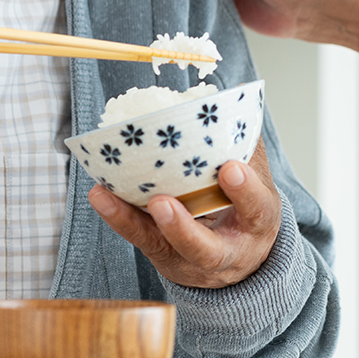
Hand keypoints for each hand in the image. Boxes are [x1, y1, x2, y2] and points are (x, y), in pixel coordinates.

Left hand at [89, 138, 282, 287]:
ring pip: (164, 247)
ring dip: (133, 222)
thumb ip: (248, 147)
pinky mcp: (164, 255)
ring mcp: (192, 259)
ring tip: (107, 196)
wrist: (241, 260)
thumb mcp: (260, 183)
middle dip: (183, 228)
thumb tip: (238, 97)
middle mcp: (226, 251)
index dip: (245, 191)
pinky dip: (118, 216)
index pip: (256, 209)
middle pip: (206, 249)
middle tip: (162, 203)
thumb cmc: (247, 212)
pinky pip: (139, 237)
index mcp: (257, 225)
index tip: (231, 167)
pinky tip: (99, 194)